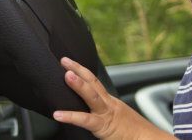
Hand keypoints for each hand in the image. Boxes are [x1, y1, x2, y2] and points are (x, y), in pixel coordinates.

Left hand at [53, 57, 175, 139]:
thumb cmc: (133, 134)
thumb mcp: (117, 119)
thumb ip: (104, 113)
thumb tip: (90, 112)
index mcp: (110, 101)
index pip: (95, 82)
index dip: (83, 71)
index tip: (70, 63)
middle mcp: (109, 103)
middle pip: (93, 82)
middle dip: (78, 69)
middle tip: (64, 60)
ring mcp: (107, 113)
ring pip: (92, 95)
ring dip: (79, 84)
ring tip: (65, 75)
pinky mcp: (104, 126)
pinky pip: (86, 120)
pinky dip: (71, 117)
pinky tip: (58, 115)